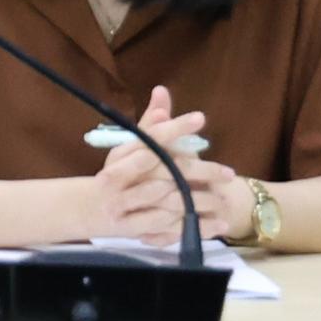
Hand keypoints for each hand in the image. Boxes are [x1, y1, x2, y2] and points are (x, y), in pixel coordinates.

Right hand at [90, 86, 242, 241]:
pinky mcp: (133, 230)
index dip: (174, 128)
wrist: (93, 209)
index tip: (200, 118)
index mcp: (120, 154)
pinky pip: (167, 229)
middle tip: (227, 172)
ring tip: (223, 198)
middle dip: (199, 172)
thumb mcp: (130, 148)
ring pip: (168, 202)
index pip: (150, 138)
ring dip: (199, 202)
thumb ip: (150, 126)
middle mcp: (118, 179)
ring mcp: (124, 206)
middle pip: (164, 172)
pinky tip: (217, 223)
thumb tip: (162, 90)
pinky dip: (193, 227)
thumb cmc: (120, 173)